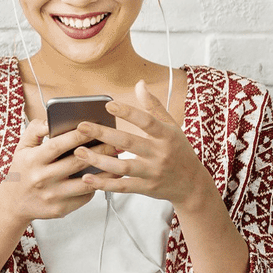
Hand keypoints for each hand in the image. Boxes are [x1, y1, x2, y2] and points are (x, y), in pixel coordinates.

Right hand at [0, 118, 109, 224]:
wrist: (14, 203)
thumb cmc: (23, 171)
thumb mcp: (22, 147)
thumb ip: (35, 130)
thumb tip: (50, 120)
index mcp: (33, 160)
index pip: (58, 145)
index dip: (77, 136)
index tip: (94, 127)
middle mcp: (42, 178)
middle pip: (77, 163)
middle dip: (99, 152)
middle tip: (116, 143)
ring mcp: (52, 195)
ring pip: (86, 183)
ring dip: (106, 173)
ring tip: (119, 163)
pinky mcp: (60, 209)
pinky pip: (84, 197)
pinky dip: (97, 187)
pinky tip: (107, 179)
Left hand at [75, 80, 216, 208]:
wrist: (193, 185)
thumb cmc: (179, 151)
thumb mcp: (172, 127)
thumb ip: (154, 106)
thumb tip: (139, 84)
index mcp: (167, 136)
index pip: (147, 122)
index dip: (128, 113)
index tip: (108, 105)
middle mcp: (160, 154)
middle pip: (130, 142)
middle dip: (104, 134)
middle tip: (82, 126)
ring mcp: (153, 172)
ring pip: (123, 167)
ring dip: (99, 160)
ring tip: (79, 152)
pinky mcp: (146, 188)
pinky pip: (123, 186)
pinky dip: (104, 184)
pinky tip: (87, 178)